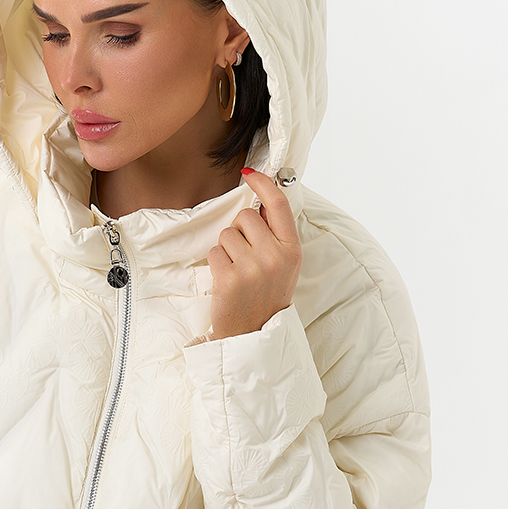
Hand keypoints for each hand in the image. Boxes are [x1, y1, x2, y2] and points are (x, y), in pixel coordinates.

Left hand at [208, 168, 302, 340]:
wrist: (253, 334)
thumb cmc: (266, 296)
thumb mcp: (284, 265)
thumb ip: (275, 235)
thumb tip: (258, 202)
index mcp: (292, 250)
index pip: (278, 205)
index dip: (263, 183)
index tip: (250, 173)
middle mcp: (275, 257)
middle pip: (245, 216)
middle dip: (240, 231)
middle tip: (245, 256)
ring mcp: (253, 268)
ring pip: (227, 234)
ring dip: (227, 249)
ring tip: (237, 271)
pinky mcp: (230, 278)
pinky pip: (215, 252)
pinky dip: (217, 263)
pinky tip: (227, 280)